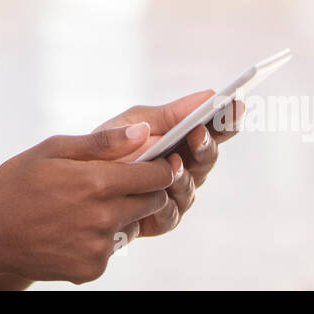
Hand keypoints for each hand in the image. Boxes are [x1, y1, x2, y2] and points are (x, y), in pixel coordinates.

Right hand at [0, 123, 175, 283]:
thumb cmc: (16, 184)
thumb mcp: (53, 149)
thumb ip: (103, 143)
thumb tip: (143, 131)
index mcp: (97, 182)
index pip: (157, 175)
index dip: (161, 167)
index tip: (157, 163)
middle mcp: (103, 217)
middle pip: (152, 202)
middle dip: (144, 190)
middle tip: (115, 184)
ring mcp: (99, 247)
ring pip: (131, 226)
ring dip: (120, 215)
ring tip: (84, 207)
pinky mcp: (92, 268)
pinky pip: (111, 249)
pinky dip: (100, 239)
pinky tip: (72, 229)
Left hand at [93, 91, 245, 238]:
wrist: (79, 178)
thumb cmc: (112, 144)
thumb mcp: (136, 121)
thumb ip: (170, 113)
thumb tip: (209, 94)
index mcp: (184, 140)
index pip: (215, 130)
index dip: (228, 120)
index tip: (234, 105)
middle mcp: (187, 168)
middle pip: (207, 159)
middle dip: (205, 146)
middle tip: (198, 133)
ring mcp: (176, 194)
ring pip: (191, 187)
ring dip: (183, 175)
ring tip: (173, 162)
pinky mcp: (160, 219)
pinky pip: (170, 213)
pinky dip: (165, 202)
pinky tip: (159, 193)